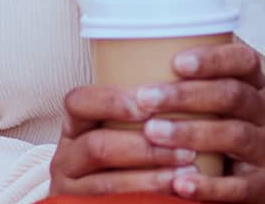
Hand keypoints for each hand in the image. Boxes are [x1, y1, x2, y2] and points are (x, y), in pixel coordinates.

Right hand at [49, 77, 211, 197]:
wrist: (111, 197)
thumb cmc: (132, 156)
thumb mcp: (126, 128)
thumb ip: (146, 108)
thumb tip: (199, 74)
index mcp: (76, 126)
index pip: (79, 102)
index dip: (112, 102)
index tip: (149, 105)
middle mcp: (66, 157)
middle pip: (98, 146)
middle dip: (146, 148)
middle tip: (188, 147)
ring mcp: (71, 188)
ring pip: (106, 183)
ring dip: (152, 177)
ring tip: (189, 171)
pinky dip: (147, 198)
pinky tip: (175, 193)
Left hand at [145, 43, 264, 201]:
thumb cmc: (230, 132)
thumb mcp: (223, 105)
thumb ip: (193, 86)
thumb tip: (127, 63)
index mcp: (255, 87)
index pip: (244, 61)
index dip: (213, 59)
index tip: (176, 62)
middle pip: (233, 96)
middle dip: (188, 95)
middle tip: (145, 98)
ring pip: (235, 135)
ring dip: (192, 133)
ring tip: (153, 133)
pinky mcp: (264, 184)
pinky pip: (238, 186)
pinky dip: (208, 185)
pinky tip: (179, 184)